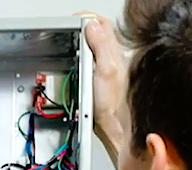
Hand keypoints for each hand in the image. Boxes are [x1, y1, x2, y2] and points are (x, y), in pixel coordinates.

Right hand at [78, 12, 129, 164]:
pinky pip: (96, 60)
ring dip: (87, 40)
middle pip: (101, 32)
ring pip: (99, 45)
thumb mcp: (105, 71)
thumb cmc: (114, 107)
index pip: (103, 23)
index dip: (88, 19)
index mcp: (115, 52)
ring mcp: (111, 70)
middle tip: (73, 27)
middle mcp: (116, 59)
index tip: (75, 20)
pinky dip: (87, 56)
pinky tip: (82, 62)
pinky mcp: (106, 81)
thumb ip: (101, 45)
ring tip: (76, 39)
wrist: (118, 129)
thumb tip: (91, 25)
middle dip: (86, 26)